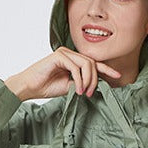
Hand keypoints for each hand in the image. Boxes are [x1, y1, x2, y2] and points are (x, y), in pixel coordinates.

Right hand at [4, 48, 121, 101]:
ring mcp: (64, 53)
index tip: (118, 76)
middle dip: (95, 79)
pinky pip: (75, 67)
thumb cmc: (47, 87)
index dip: (107, 69)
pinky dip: (79, 79)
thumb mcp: (70, 87)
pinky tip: (77, 89)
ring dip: (88, 80)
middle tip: (91, 93)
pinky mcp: (58, 55)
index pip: (93, 63)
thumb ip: (82, 83)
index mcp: (73, 61)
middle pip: (92, 63)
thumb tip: (97, 84)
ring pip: (86, 64)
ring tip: (84, 92)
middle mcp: (70, 54)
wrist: (30, 87)